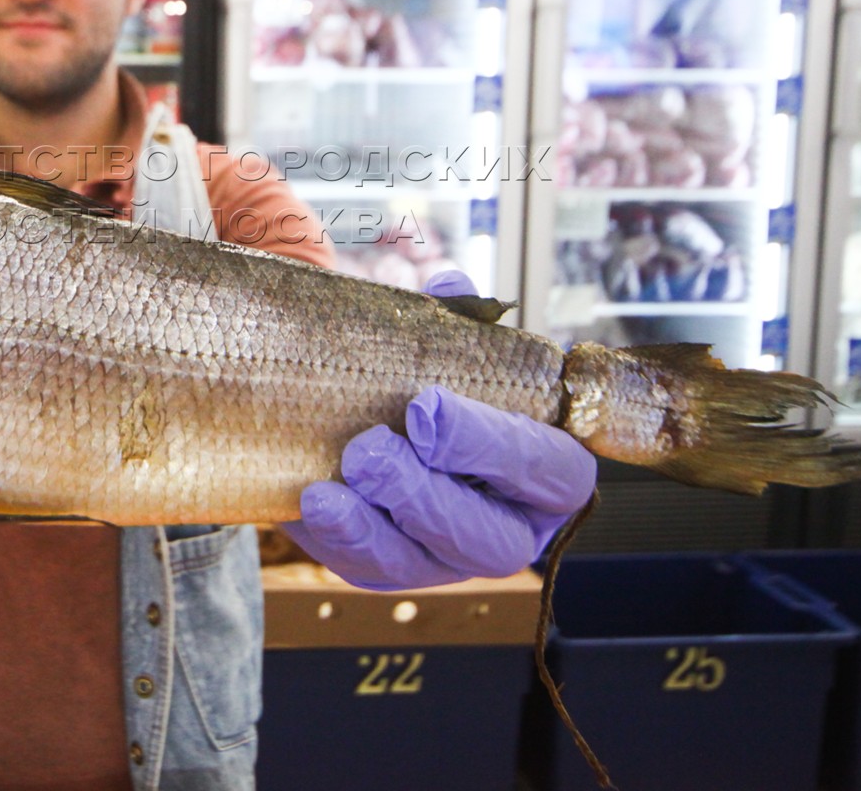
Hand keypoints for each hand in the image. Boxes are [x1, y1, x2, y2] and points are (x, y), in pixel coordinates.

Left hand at [281, 272, 597, 589]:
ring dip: (377, 526)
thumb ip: (456, 322)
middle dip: (427, 495)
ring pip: (430, 565)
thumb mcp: (449, 348)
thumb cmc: (434, 378)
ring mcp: (456, 557)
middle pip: (492, 537)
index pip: (546, 468)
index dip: (490, 443)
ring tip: (332, 484)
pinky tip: (312, 504)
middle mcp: (513, 524)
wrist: (377, 410)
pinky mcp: (400, 568)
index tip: (424, 405)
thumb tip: (447, 290)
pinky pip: (375, 571)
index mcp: (548, 469)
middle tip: (369, 451)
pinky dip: (343, 540)